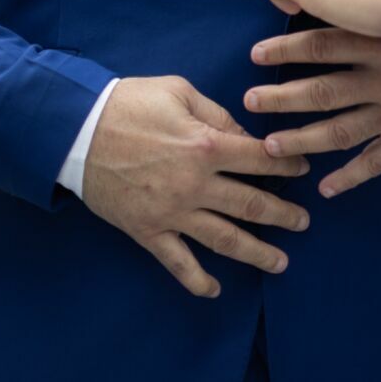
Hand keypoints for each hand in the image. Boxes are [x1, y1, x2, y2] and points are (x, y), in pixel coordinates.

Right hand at [82, 75, 310, 299]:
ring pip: (224, 240)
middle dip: (283, 215)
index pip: (259, 158)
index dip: (287, 164)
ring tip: (280, 262)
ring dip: (256, 253)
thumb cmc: (129, 103)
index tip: (304, 169)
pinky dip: (197, 281)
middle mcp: (195, 184)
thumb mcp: (178, 91)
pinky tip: (215, 290)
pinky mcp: (148, 231)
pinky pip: (178, 263)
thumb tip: (243, 136)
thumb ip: (216, 114)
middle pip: (250, 205)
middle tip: (304, 222)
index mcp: (205, 145)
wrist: (76, 130)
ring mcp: (172, 213)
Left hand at [245, 27, 380, 197]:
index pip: (320, 44)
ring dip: (303, 139)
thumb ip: (370, 6)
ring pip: (340, 130)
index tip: (255, 53)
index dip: (285, 49)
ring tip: (272, 147)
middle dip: (281, 98)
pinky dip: (351, 176)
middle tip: (250, 100)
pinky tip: (325, 187)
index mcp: (377, 42)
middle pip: (320, 90)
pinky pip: (377, 160)